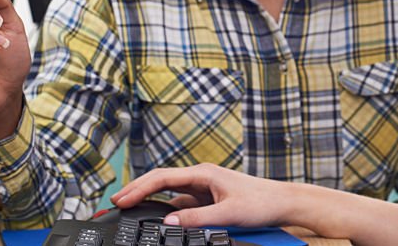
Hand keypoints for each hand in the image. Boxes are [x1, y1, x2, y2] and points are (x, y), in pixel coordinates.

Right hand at [111, 164, 295, 228]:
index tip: (121, 199)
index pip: (162, 177)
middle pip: (161, 182)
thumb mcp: (227, 214)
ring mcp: (204, 188)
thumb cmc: (261, 202)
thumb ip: (197, 220)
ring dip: (149, 200)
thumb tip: (169, 224)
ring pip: (169, 193)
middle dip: (137, 190)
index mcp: (203, 173)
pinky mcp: (209, 200)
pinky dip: (166, 210)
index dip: (139, 188)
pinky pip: (181, 204)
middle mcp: (201, 177)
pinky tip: (157, 220)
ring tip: (128, 209)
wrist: (283, 202)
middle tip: (114, 203)